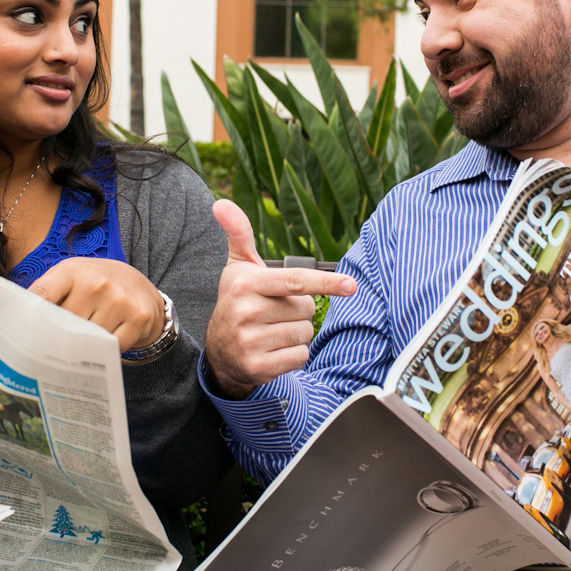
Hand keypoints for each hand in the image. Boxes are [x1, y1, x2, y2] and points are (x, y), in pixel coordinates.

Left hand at [29, 258, 164, 352]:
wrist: (138, 286)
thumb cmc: (94, 285)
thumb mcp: (68, 279)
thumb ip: (46, 296)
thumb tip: (19, 324)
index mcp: (71, 271)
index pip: (42, 296)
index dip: (29, 318)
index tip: (20, 337)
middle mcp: (96, 283)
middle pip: (65, 327)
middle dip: (58, 340)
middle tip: (54, 350)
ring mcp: (119, 300)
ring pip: (89, 341)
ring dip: (84, 348)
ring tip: (85, 341)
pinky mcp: (138, 317)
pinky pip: (112, 349)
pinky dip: (106, 352)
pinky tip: (106, 341)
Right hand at [203, 200, 355, 399]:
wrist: (219, 352)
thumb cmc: (236, 301)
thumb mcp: (237, 268)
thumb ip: (239, 233)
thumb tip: (222, 202)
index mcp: (246, 284)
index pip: (294, 281)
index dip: (325, 281)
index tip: (351, 284)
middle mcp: (247, 312)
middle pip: (306, 309)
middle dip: (298, 310)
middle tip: (273, 312)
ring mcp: (251, 342)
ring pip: (305, 334)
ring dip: (296, 333)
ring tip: (272, 331)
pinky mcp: (259, 367)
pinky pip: (300, 357)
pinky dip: (294, 354)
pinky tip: (273, 350)